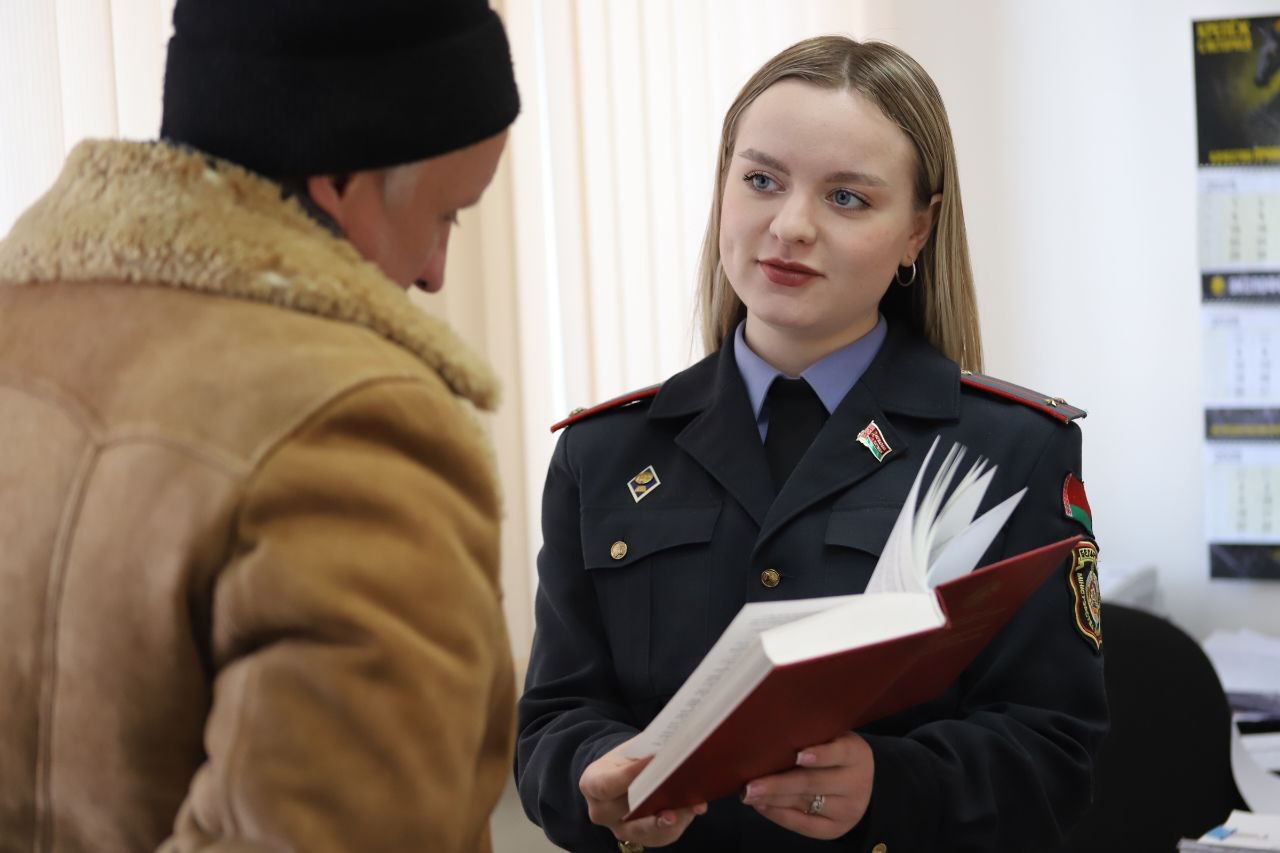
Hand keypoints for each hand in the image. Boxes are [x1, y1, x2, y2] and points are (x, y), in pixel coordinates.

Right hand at [579, 737, 706, 847]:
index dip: (631, 774)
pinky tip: (693, 809)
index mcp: (592, 783)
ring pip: (644, 830)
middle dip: (653, 801)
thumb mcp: (629, 750)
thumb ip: (647, 751)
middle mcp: (600, 811)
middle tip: (678, 789)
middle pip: (626, 811)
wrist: (619, 777)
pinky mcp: (638, 839)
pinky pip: (659, 837)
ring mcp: (618, 829)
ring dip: (671, 818)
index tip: (655, 761)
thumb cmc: (626, 760)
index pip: (608, 784)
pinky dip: (679, 824)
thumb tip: (676, 748)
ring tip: (692, 805)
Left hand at [740, 732, 873, 839]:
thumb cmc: (832, 750)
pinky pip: (805, 825)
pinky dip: (780, 815)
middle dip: (778, 784)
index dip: (820, 755)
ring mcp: (848, 809)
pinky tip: (762, 806)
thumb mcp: (832, 737)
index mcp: (857, 754)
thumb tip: (771, 736)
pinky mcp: (836, 828)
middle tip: (751, 784)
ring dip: (773, 799)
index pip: (839, 753)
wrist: (856, 781)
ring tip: (748, 794)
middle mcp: (856, 783)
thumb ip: (811, 736)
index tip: (797, 755)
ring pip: (805, 803)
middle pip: (814, 783)